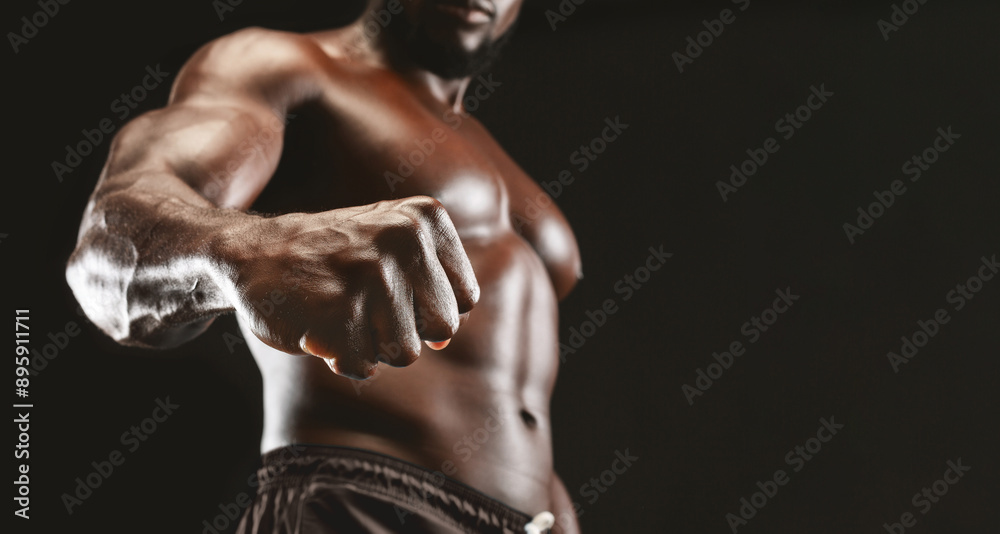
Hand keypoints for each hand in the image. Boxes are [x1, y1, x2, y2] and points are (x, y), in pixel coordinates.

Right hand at [221, 196, 478, 378]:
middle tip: (363, 304)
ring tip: (340, 311)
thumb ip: (432, 287)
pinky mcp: (338, 312)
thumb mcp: (391, 246)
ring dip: (370, 345)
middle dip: (404, 330)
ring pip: (405, 352)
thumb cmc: (332, 259)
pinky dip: (340, 357)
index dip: (427, 309)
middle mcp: (404, 238)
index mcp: (425, 218)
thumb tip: (445, 340)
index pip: (464, 299)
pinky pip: (364, 366)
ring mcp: (371, 275)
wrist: (252, 252)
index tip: (392, 290)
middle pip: (441, 327)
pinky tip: (320, 325)